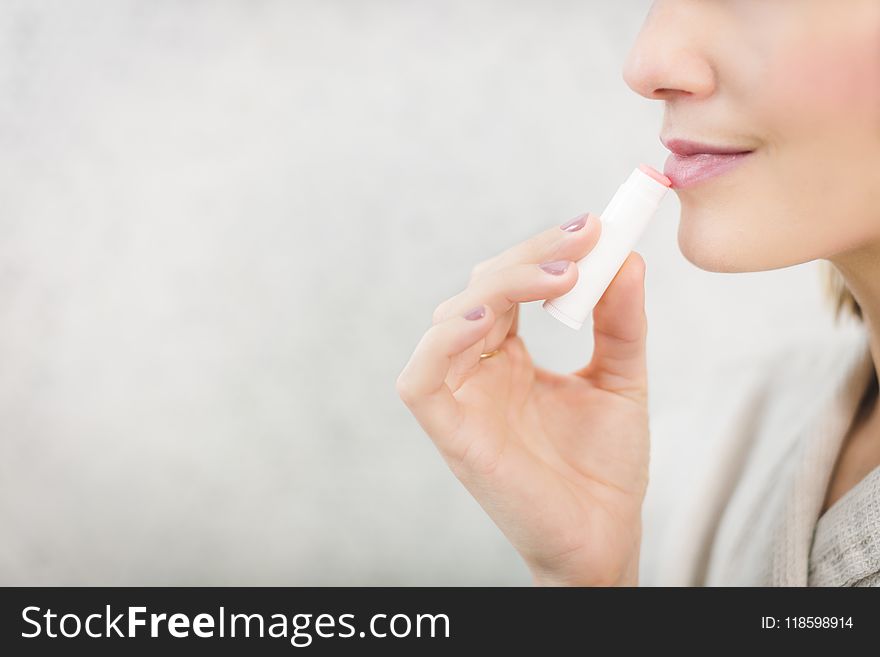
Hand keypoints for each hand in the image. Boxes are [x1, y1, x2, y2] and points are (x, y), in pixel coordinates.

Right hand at [396, 212, 649, 585]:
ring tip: (559, 277)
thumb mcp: (622, 380)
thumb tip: (627, 260)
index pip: (509, 286)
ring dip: (499, 287)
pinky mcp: (450, 433)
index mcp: (509, 357)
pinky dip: (445, 341)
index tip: (593, 227)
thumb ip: (621, 323)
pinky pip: (421, 379)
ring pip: (448, 320)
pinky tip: (490, 318)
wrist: (605, 537)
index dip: (542, 252)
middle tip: (582, 239)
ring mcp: (460, 400)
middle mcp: (478, 371)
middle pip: (479, 291)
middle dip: (528, 258)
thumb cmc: (606, 467)